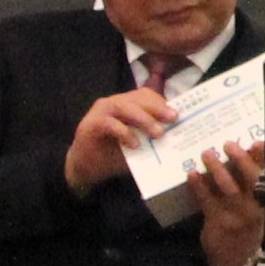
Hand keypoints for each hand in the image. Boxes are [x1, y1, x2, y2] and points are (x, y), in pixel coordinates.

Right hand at [64, 85, 178, 194]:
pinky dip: (124, 132)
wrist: (86, 169)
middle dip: (157, 107)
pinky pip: (109, 123)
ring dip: (143, 118)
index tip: (178, 114)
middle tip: (173, 119)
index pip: (146, 96)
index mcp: (127, 105)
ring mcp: (101, 111)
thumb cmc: (114, 155)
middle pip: (138, 98)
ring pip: (124, 106)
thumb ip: (151, 138)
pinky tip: (134, 144)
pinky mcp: (90, 124)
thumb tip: (176, 139)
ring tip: (158, 133)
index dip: (162, 103)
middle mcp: (114, 103)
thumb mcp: (138, 145)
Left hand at [186, 144, 264, 265]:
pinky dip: (199, 186)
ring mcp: (237, 216)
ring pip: (229, 189)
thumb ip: (258, 185)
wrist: (237, 262)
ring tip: (207, 153)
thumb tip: (253, 152)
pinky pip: (207, 201)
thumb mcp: (260, 210)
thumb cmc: (250, 229)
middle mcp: (256, 208)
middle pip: (252, 181)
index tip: (257, 142)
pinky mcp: (217, 223)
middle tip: (228, 144)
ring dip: (217, 169)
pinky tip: (192, 174)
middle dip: (241, 161)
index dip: (264, 159)